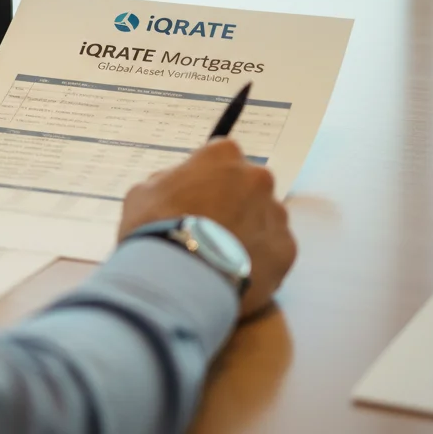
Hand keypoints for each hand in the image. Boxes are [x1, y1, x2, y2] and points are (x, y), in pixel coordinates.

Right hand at [118, 139, 296, 317]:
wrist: (178, 278)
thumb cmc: (155, 226)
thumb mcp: (145, 191)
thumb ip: (170, 182)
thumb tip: (181, 190)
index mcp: (223, 155)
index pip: (221, 156)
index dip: (207, 177)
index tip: (196, 196)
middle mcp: (257, 178)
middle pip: (249, 185)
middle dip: (234, 201)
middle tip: (210, 227)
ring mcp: (276, 214)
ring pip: (265, 218)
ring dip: (249, 230)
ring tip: (222, 255)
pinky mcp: (287, 250)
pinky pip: (274, 250)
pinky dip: (260, 259)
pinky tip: (235, 271)